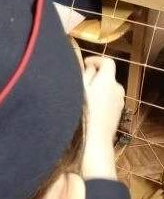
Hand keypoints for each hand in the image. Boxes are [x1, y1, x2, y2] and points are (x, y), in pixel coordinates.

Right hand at [81, 55, 123, 179]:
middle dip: (94, 75)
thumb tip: (89, 66)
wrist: (95, 139)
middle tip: (79, 82)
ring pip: (108, 87)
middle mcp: (117, 88)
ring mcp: (120, 101)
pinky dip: (101, 98)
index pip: (107, 62)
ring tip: (82, 96)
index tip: (84, 64)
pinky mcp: (118, 111)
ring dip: (97, 87)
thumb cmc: (83, 112)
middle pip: (107, 75)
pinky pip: (109, 98)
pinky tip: (90, 108)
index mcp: (108, 80)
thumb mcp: (79, 89)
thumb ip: (85, 74)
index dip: (96, 59)